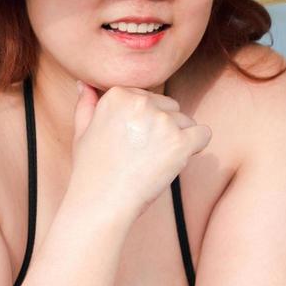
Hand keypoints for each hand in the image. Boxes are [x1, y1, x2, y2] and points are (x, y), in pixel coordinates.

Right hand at [70, 84, 211, 220]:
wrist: (101, 202)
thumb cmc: (91, 170)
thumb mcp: (82, 132)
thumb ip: (86, 104)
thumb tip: (85, 84)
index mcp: (117, 95)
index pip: (147, 97)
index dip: (143, 120)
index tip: (132, 140)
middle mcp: (141, 102)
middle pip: (169, 106)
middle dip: (162, 126)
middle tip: (144, 153)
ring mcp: (162, 122)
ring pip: (185, 120)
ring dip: (177, 137)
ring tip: (155, 160)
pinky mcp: (180, 142)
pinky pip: (203, 134)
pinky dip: (196, 145)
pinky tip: (179, 158)